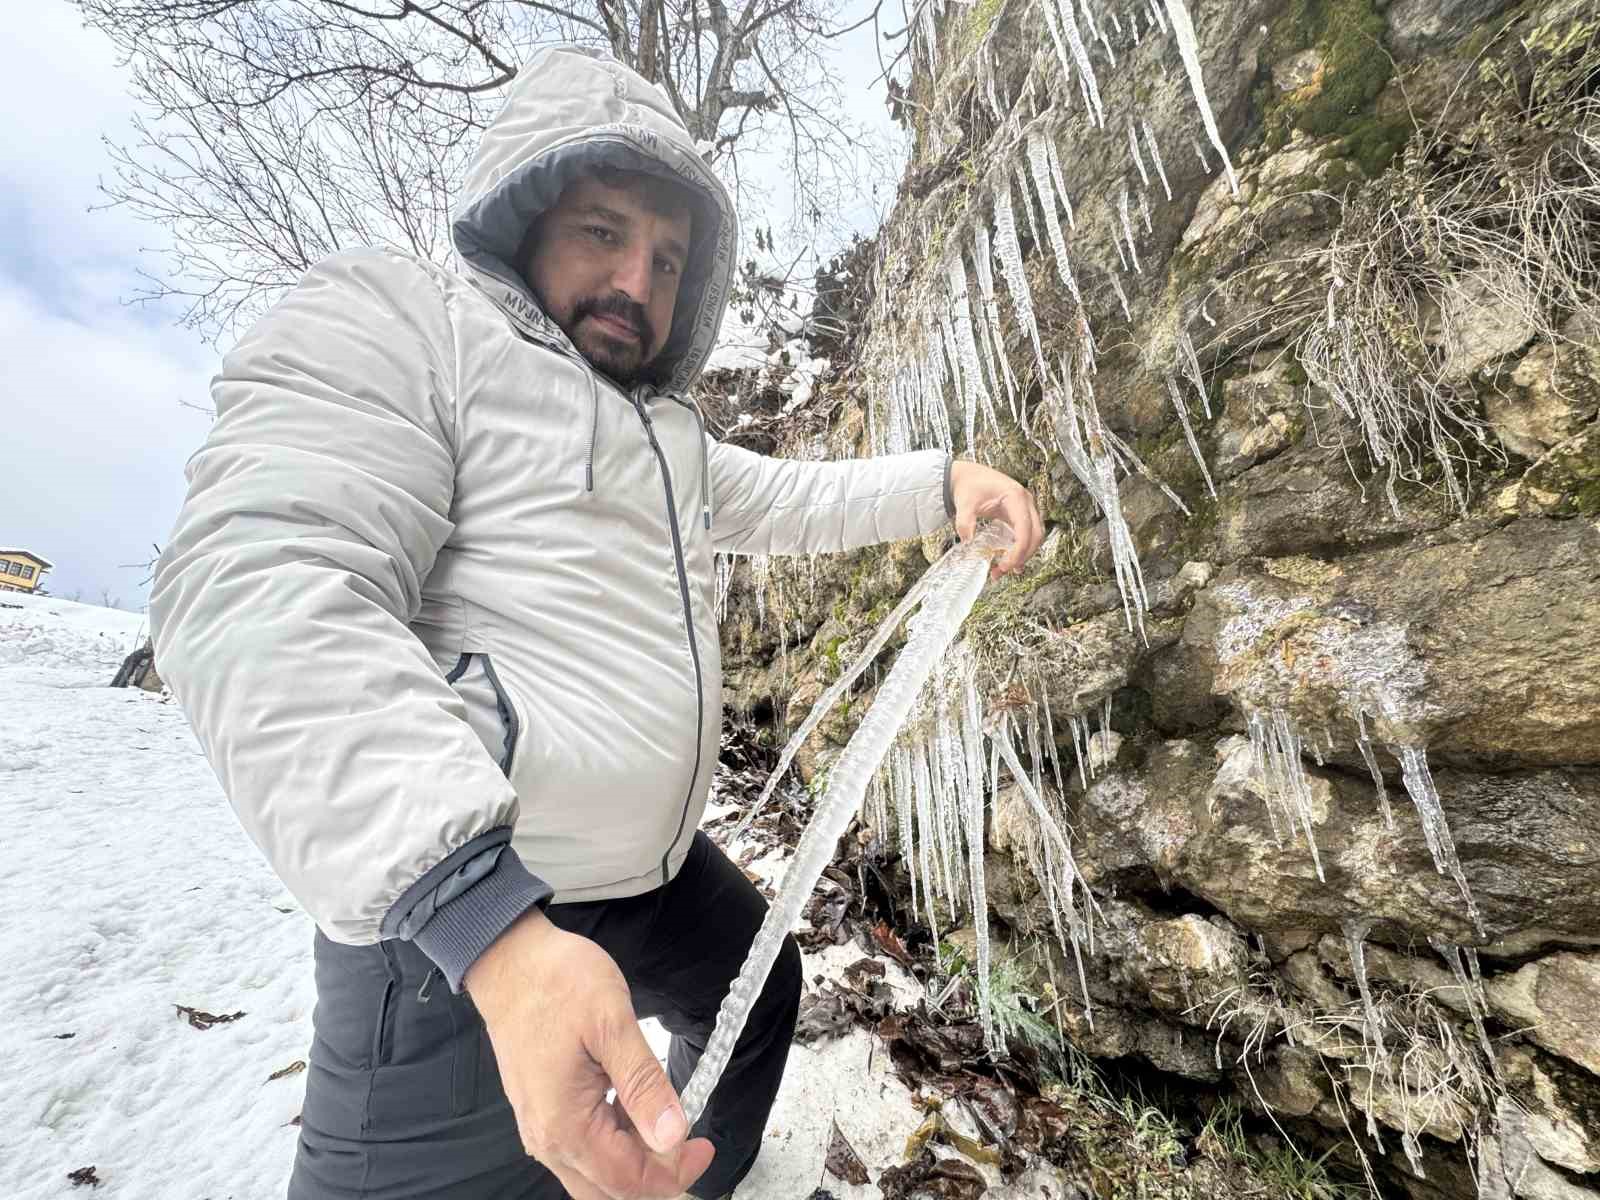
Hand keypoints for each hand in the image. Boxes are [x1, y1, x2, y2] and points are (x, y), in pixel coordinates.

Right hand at [464, 908, 714, 1199]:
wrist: (508, 959)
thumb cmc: (556, 982)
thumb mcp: (611, 1025)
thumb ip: (644, 1086)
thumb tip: (673, 1136)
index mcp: (565, 1125)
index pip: (629, 1180)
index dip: (674, 1171)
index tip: (704, 1145)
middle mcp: (547, 1139)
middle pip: (611, 1190)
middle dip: (656, 1176)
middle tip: (691, 1141)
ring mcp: (540, 1127)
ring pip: (595, 1174)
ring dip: (635, 1159)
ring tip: (665, 1114)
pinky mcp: (541, 1111)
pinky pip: (581, 1149)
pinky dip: (614, 1141)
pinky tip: (632, 1104)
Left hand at [950, 459, 1043, 577]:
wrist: (968, 477)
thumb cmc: (969, 485)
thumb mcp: (965, 503)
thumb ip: (964, 521)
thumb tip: (968, 540)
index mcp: (1016, 497)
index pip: (1025, 530)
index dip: (1018, 551)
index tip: (1005, 565)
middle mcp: (1026, 502)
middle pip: (1035, 535)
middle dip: (1022, 556)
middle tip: (1002, 570)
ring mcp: (1025, 508)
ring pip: (1034, 537)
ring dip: (1022, 555)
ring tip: (1002, 569)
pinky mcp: (1020, 514)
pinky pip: (1027, 534)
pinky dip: (1020, 549)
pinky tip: (1008, 561)